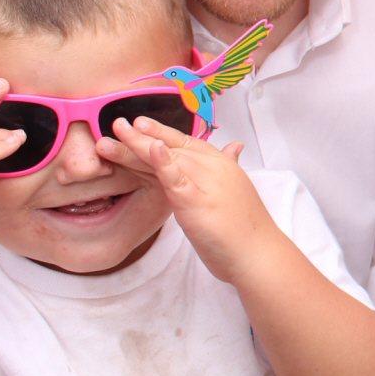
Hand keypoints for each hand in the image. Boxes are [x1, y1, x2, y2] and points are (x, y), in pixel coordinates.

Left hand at [96, 118, 266, 284]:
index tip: (141, 123)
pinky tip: (151, 147)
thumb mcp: (236, 188)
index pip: (186, 142)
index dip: (162, 131)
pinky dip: (163, 161)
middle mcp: (213, 167)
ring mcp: (204, 182)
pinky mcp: (195, 200)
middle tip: (117, 124)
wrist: (257, 252)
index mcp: (221, 164)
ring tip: (117, 132)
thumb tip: (235, 146)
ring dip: (139, 144)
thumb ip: (230, 165)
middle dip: (142, 135)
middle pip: (172, 146)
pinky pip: (175, 178)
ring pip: (167, 157)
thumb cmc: (246, 227)